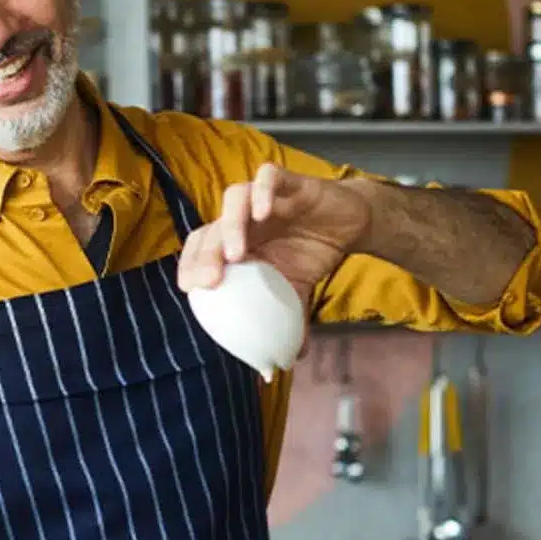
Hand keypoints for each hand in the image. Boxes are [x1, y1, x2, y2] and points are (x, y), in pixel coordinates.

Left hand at [176, 163, 372, 306]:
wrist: (350, 224)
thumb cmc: (310, 253)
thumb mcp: (298, 291)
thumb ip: (289, 321)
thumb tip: (284, 362)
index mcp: (236, 243)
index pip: (200, 249)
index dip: (190, 265)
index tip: (190, 290)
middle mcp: (243, 218)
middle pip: (212, 227)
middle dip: (206, 254)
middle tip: (210, 280)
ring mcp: (263, 198)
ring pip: (233, 198)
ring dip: (231, 224)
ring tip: (237, 254)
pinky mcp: (289, 182)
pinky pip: (269, 177)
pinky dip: (262, 190)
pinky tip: (264, 212)